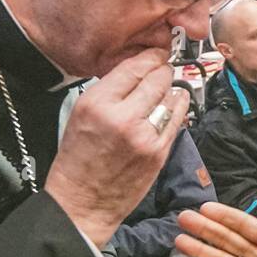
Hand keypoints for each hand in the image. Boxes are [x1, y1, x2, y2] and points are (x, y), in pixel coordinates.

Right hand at [45, 50, 190, 247]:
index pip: (133, 67)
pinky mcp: (159, 152)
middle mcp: (122, 116)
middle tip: (164, 66)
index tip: (155, 54)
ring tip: (168, 85)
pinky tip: (174, 104)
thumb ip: (108, 91)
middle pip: (156, 79)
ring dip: (172, 88)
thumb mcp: (80, 113)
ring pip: (170, 97)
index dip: (149, 57)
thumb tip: (136, 72)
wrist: (83, 202)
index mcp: (97, 103)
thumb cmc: (78, 160)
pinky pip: (177, 121)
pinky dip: (178, 108)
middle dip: (163, 70)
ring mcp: (144, 136)